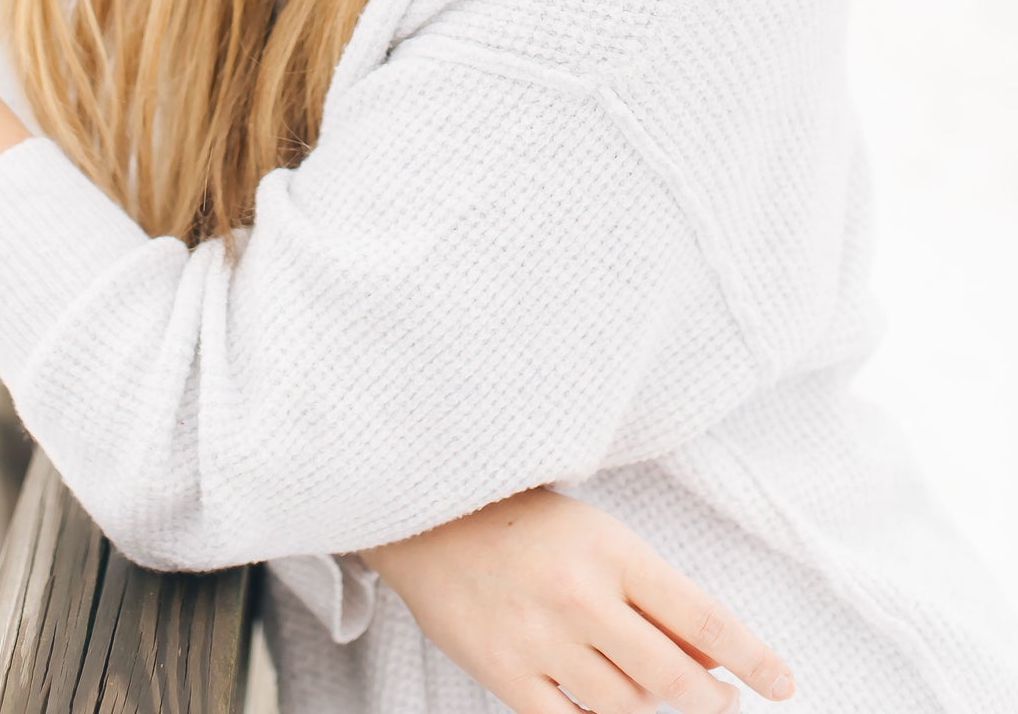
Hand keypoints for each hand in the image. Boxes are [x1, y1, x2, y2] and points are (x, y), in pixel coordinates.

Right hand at [361, 485, 794, 713]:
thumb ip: (650, 596)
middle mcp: (583, 598)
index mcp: (612, 551)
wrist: (429, 518)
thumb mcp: (598, 537)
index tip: (783, 683)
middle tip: (721, 700)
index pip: (702, 616)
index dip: (750, 656)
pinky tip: (605, 711)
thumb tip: (711, 655)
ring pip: (625, 708)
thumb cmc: (524, 520)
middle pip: (672, 677)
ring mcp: (542, 641)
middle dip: (709, 699)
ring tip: (654, 690)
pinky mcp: (506, 673)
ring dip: (650, 707)